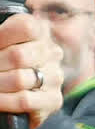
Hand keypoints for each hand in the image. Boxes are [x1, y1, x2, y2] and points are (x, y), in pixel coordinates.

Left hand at [0, 14, 63, 128]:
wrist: (25, 83)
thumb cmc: (9, 58)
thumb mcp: (4, 42)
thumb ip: (1, 39)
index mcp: (40, 31)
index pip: (26, 28)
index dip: (3, 36)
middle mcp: (52, 53)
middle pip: (18, 56)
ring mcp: (55, 77)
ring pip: (20, 79)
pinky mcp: (54, 100)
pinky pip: (25, 101)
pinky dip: (5, 101)